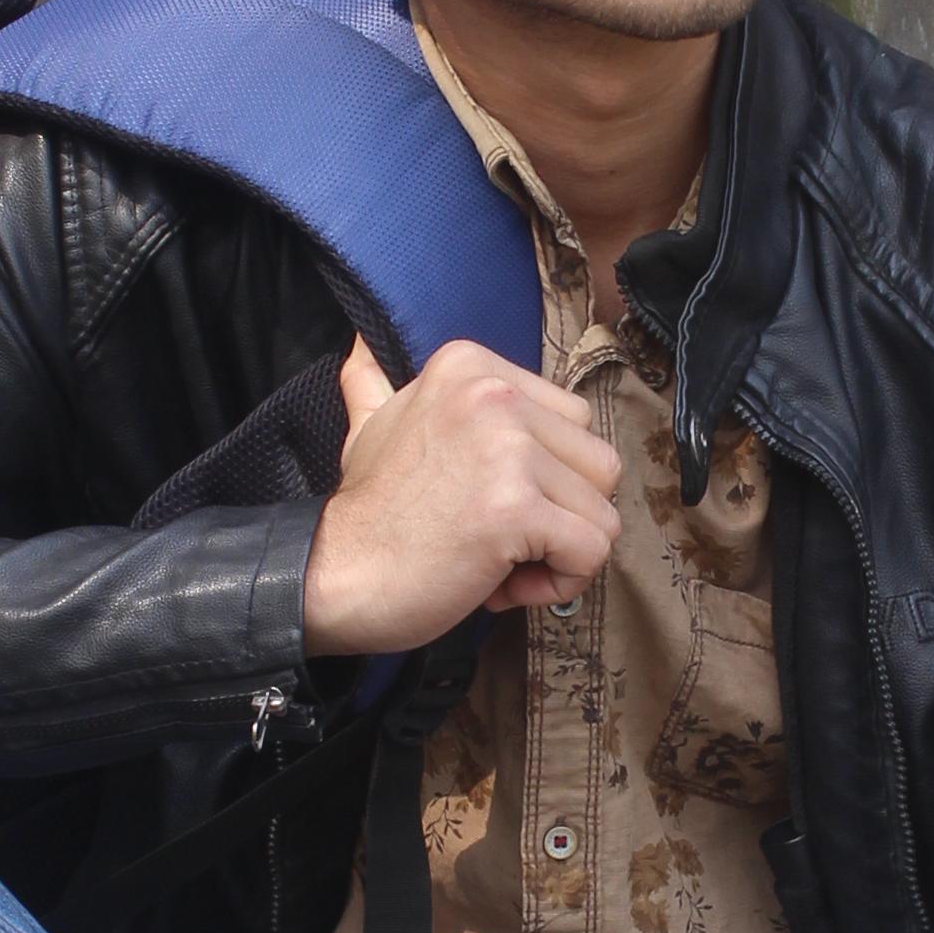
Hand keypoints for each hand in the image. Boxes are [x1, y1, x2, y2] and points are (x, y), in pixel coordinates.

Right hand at [302, 337, 622, 656]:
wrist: (331, 576)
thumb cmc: (365, 514)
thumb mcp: (370, 426)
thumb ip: (377, 383)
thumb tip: (361, 346)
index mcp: (471, 366)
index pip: (573, 421)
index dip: (544, 476)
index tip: (484, 503)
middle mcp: (494, 394)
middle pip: (598, 464)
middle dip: (561, 515)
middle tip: (495, 540)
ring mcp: (508, 449)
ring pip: (602, 511)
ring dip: (561, 553)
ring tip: (497, 562)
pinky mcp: (516, 508)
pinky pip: (592, 551)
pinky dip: (560, 583)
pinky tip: (502, 586)